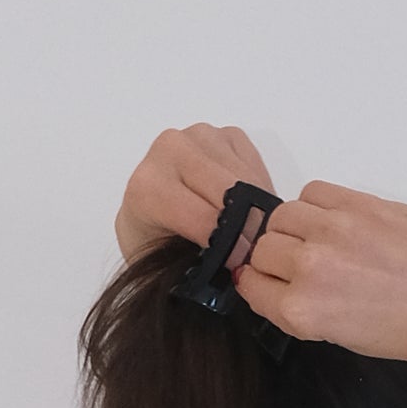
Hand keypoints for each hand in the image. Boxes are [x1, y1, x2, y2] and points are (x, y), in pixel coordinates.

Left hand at [115, 123, 274, 269]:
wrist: (148, 217)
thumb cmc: (154, 244)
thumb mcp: (162, 268)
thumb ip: (192, 267)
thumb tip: (232, 272)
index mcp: (147, 186)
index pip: (204, 217)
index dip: (230, 246)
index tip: (242, 266)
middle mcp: (170, 149)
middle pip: (230, 191)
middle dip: (248, 227)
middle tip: (256, 254)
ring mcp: (200, 136)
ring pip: (247, 179)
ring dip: (256, 209)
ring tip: (250, 235)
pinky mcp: (226, 134)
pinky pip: (256, 166)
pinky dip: (259, 191)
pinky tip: (245, 207)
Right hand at [235, 185, 406, 389]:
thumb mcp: (351, 339)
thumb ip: (307, 312)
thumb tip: (281, 287)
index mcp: (304, 312)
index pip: (251, 287)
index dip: (260, 285)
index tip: (271, 283)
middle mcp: (310, 268)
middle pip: (261, 249)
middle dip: (275, 259)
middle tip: (302, 265)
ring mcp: (332, 231)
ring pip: (281, 217)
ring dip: (292, 229)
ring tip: (319, 241)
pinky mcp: (356, 203)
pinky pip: (313, 192)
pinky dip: (316, 205)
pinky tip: (337, 222)